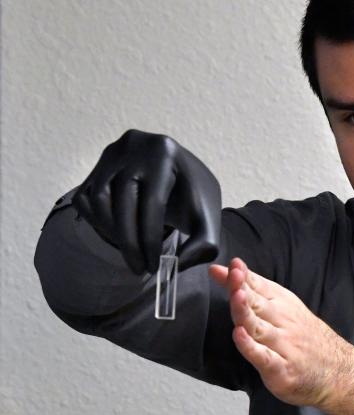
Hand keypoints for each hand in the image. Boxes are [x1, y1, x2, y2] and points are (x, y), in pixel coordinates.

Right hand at [72, 129, 220, 274]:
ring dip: (114, 232)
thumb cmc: (192, 200)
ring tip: (134, 251)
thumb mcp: (207, 219)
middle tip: (140, 269)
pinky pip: (86, 200)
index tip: (154, 266)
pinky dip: (100, 222)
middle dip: (132, 242)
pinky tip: (121, 233)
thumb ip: (204, 244)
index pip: (153, 201)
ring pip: (100, 201)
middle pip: (123, 201)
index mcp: (165, 152)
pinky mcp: (95, 168)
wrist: (177, 178)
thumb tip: (179, 264)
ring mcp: (110, 155)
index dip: (151, 238)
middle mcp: (134, 146)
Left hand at [208, 257, 353, 414]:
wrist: (338, 369)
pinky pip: (264, 356)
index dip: (245, 275)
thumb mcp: (282, 306)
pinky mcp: (281, 370)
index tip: (234, 264)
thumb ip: (250, 289)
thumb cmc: (304, 337)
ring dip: (246, 312)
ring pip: (259, 327)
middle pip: (258, 304)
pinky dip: (251, 346)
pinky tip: (240, 336)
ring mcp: (283, 346)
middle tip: (233, 275)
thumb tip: (221, 271)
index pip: (261, 286)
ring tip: (236, 297)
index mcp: (284, 305)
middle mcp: (283, 322)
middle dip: (244, 288)